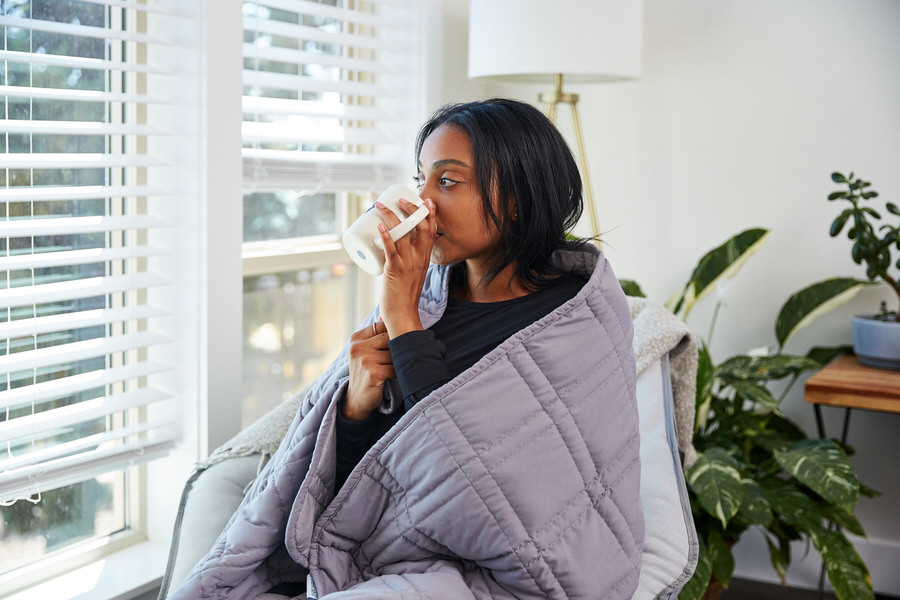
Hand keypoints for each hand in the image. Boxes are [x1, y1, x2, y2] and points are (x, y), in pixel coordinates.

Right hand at [345, 319, 394, 420]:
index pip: (382, 326)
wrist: (357, 399)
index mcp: (356, 338)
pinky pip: (395, 368)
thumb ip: (376, 334)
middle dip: (397, 348)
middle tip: (398, 357)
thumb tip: (389, 314)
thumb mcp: (366, 350)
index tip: (397, 341)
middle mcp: (358, 347)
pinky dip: (397, 373)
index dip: (392, 333)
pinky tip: (391, 377)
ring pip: (395, 353)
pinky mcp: (373, 373)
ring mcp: (365, 359)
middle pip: (390, 338)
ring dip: (398, 362)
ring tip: (393, 368)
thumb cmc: (366, 372)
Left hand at [375, 197, 436, 337]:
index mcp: (425, 257)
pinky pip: (391, 249)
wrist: (403, 314)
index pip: (431, 230)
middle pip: (420, 226)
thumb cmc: (405, 294)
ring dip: (391, 216)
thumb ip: (409, 259)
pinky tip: (378, 226)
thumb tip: (395, 243)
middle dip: (412, 208)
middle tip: (400, 199)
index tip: (425, 199)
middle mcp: (419, 257)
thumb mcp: (414, 272)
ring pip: (402, 233)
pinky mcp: (395, 270)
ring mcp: (408, 263)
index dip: (430, 213)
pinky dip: (385, 236)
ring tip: (380, 205)